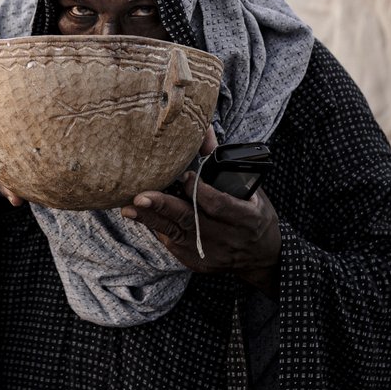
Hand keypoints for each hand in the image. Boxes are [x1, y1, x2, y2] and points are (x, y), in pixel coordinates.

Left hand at [119, 126, 279, 291]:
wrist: (261, 256)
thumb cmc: (253, 214)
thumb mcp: (250, 190)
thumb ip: (222, 163)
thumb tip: (203, 127)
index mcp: (245, 218)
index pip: (219, 205)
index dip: (200, 191)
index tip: (184, 176)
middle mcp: (227, 237)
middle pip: (192, 220)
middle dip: (165, 207)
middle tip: (141, 195)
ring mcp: (210, 253)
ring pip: (176, 233)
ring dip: (150, 219)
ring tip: (129, 207)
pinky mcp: (197, 262)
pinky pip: (173, 243)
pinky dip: (157, 227)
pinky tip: (141, 216)